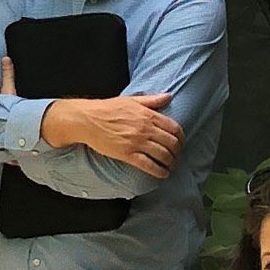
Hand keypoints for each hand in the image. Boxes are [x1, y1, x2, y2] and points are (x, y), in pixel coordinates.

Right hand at [48, 89, 183, 173]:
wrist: (87, 119)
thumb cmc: (107, 109)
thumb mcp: (131, 100)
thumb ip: (152, 100)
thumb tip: (169, 96)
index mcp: (148, 115)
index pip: (174, 128)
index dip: (181, 138)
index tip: (180, 143)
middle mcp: (145, 129)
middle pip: (172, 143)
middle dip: (178, 152)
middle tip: (176, 156)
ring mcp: (137, 142)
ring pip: (163, 155)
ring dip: (170, 163)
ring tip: (170, 166)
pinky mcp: (128, 154)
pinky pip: (149, 165)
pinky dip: (159, 171)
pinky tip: (163, 174)